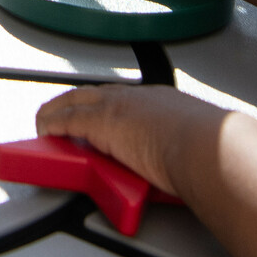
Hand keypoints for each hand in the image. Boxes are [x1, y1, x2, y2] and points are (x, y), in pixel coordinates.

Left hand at [34, 83, 226, 193]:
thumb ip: (182, 147)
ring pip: (73, 102)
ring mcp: (116, 108)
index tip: (96, 114)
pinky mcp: (100, 124)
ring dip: (58, 113)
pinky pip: (65, 121)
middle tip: (59, 116)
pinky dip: (51, 125)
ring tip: (46, 126)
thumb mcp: (196, 142)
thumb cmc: (213, 150)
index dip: (103, 105)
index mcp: (160, 100)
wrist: (210, 149)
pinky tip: (43, 132)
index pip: (121, 98)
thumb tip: (184, 162)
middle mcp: (135, 97)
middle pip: (92, 94)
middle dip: (73, 103)